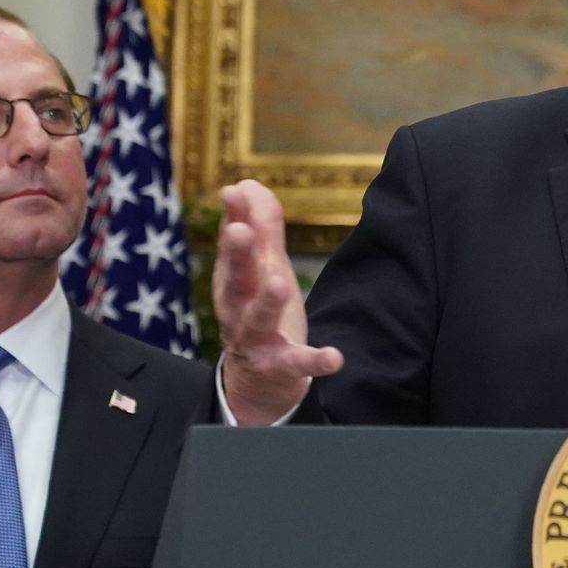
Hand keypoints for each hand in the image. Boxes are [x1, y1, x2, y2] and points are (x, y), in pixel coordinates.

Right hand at [213, 180, 342, 423]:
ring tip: (279, 282)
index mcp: (235, 283)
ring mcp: (256, 340)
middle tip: (240, 230)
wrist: (256, 382)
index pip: (234, 247)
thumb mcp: (262, 271)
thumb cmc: (258, 314)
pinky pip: (296, 364)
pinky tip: (334, 357)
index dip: (234, 219)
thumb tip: (247, 185)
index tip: (234, 191)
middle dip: (236, 255)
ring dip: (267, 301)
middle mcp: (238, 310)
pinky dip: (314, 361)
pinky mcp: (279, 368)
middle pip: (235, 280)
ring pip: (257, 320)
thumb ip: (260, 230)